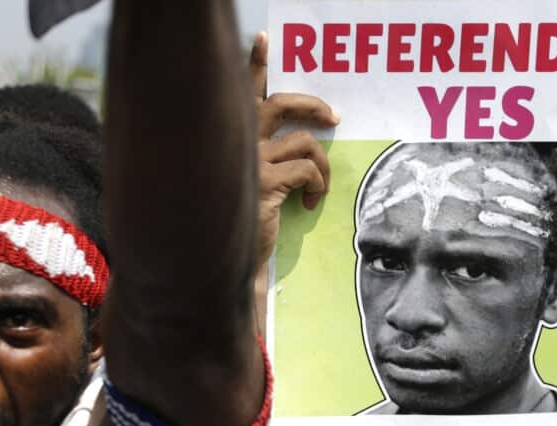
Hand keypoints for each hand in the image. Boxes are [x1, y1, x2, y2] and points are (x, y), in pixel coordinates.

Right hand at [250, 31, 338, 268]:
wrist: (223, 254)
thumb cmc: (235, 218)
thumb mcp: (245, 180)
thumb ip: (259, 156)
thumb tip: (296, 145)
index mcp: (230, 136)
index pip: (244, 91)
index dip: (254, 64)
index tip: (262, 40)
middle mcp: (237, 141)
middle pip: (280, 103)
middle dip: (313, 106)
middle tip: (332, 118)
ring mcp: (251, 160)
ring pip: (305, 142)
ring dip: (322, 164)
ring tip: (318, 188)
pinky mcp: (266, 182)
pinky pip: (308, 170)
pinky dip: (318, 185)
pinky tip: (310, 204)